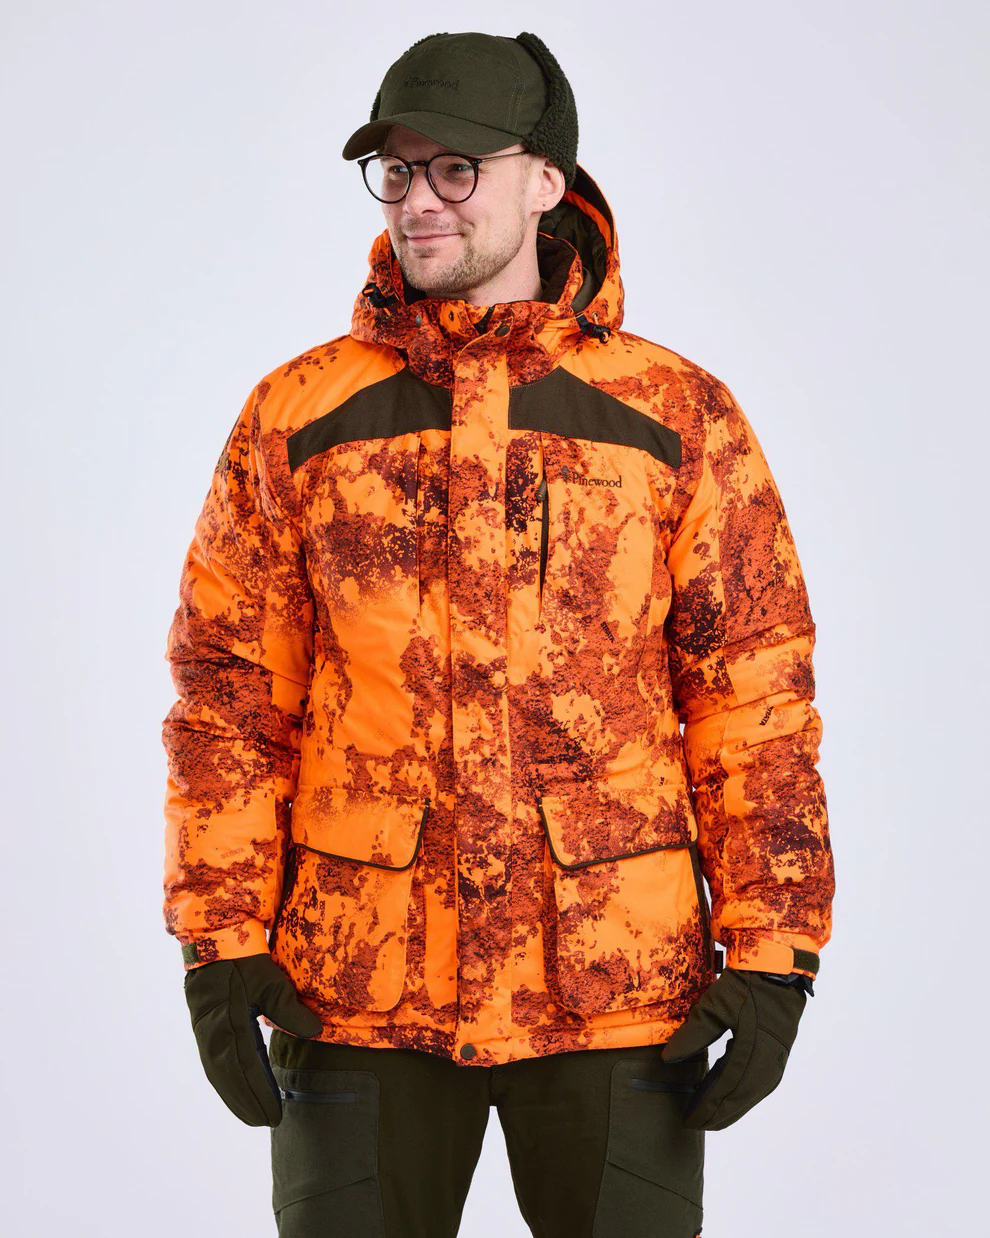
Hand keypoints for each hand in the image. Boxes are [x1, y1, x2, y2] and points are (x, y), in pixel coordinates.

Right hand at [183, 952, 322, 1126]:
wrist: (215, 941)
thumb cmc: (247, 961)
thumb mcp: (271, 981)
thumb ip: (291, 1010)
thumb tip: (316, 1033)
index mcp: (229, 1021)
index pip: (245, 1067)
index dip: (259, 1093)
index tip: (275, 1115)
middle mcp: (212, 1031)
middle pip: (229, 1077)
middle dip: (248, 1102)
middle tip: (268, 1122)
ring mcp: (205, 1031)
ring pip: (219, 1073)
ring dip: (236, 1096)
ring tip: (255, 1116)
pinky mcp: (204, 1029)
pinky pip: (214, 1063)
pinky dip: (227, 1082)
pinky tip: (240, 1092)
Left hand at [660, 968, 811, 1129]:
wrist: (779, 965)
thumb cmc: (745, 984)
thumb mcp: (714, 1006)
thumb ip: (691, 1035)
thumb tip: (668, 1060)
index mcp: (752, 1053)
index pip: (725, 1090)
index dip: (706, 1107)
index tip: (688, 1120)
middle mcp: (768, 1062)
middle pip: (740, 1098)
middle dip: (717, 1113)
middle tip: (695, 1123)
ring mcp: (776, 1057)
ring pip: (751, 1093)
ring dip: (730, 1106)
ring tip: (709, 1114)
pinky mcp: (778, 1050)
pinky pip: (759, 1082)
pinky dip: (741, 1092)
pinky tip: (728, 1091)